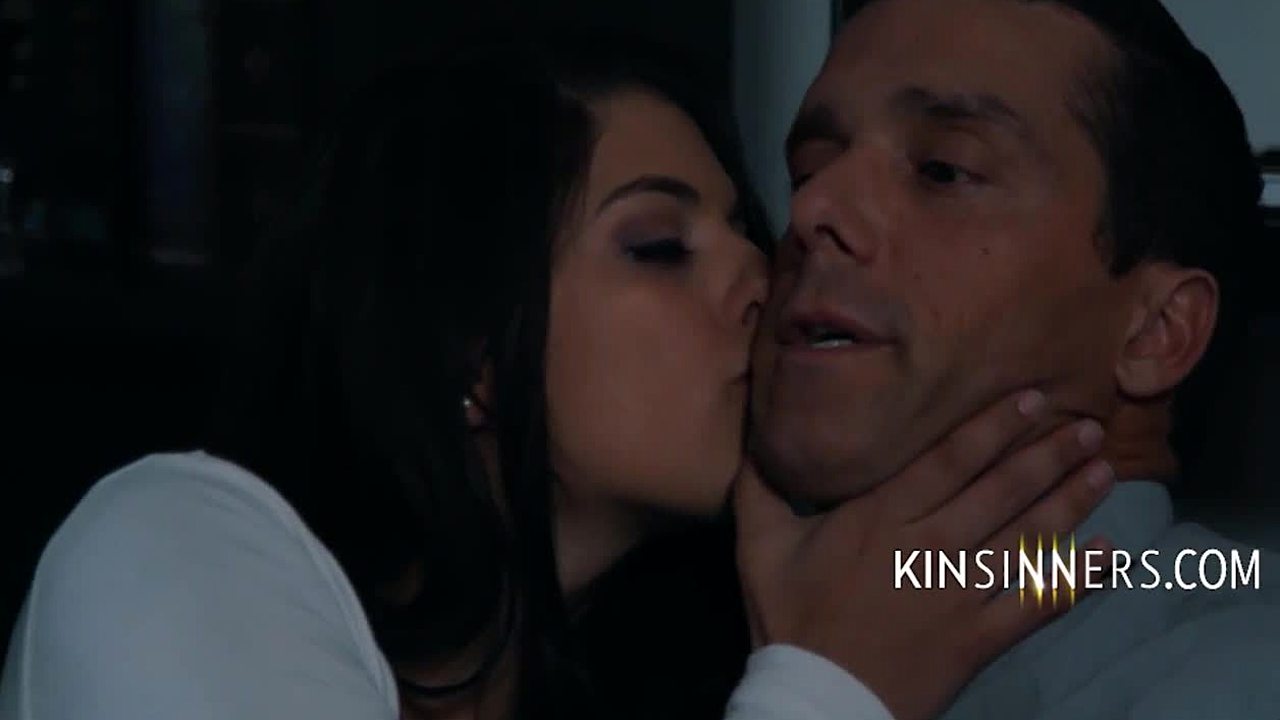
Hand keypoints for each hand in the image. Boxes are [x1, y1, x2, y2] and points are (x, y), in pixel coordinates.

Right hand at [734, 390, 1113, 719]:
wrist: (815, 701)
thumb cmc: (788, 619)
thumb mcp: (760, 545)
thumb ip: (761, 486)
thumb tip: (757, 434)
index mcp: (881, 517)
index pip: (949, 460)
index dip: (993, 426)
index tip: (1032, 398)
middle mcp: (929, 545)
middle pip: (999, 489)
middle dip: (1046, 453)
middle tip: (1087, 424)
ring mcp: (960, 592)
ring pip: (1026, 536)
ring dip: (1069, 501)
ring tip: (1105, 468)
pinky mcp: (978, 636)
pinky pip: (1037, 603)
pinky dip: (1075, 578)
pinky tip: (1109, 553)